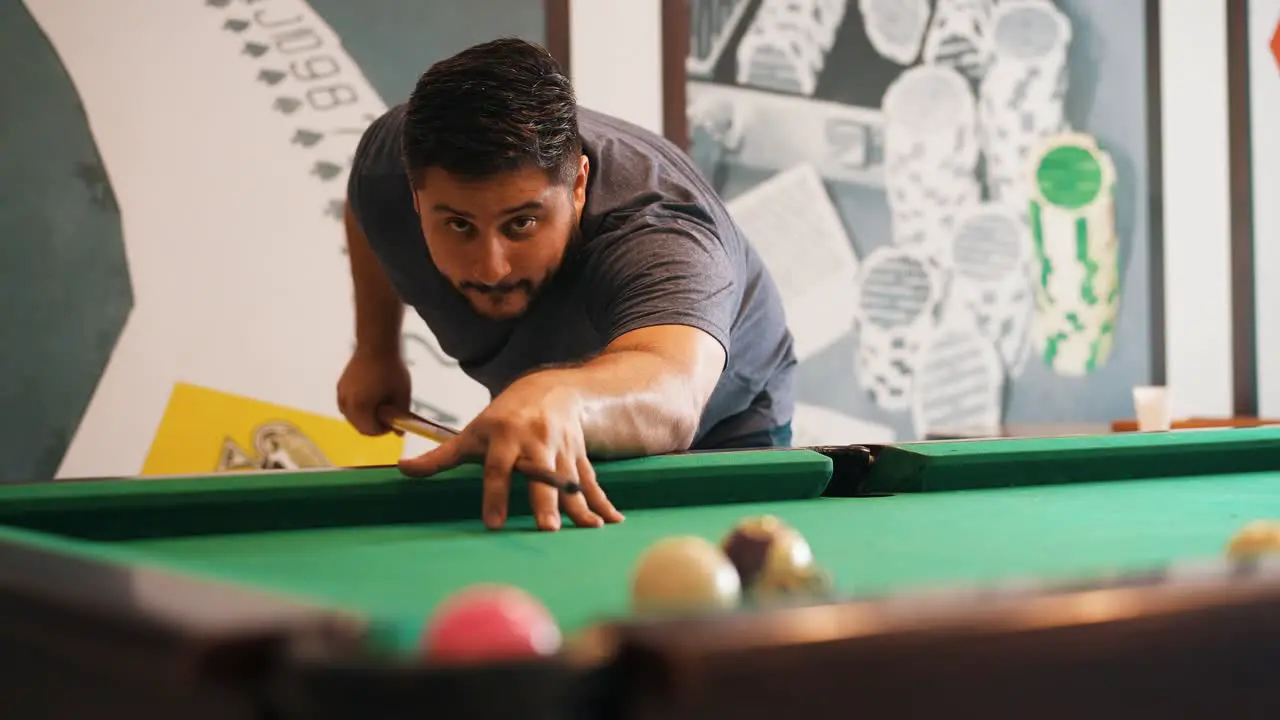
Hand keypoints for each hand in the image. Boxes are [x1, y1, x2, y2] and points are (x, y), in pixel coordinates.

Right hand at [337, 345, 411, 435]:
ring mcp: (341, 394)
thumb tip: (399, 434)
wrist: (376, 345)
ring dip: (365, 417)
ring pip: (351, 417)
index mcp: (360, 406)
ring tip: (381, 404)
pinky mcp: (340, 387)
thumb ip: (400, 416)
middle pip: (359, 426)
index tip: (394, 422)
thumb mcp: (402, 395)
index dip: (384, 430)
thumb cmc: (392, 369)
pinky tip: (370, 397)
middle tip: (388, 415)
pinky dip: (357, 408)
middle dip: (374, 425)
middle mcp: (346, 403)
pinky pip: (347, 406)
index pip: (370, 431)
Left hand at [398, 375, 623, 530]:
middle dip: (546, 500)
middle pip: (540, 475)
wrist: (549, 389)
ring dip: (581, 505)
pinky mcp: (579, 455)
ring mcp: (560, 449)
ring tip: (589, 530)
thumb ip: (441, 457)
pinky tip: (612, 520)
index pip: (497, 469)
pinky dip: (603, 501)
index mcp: (504, 439)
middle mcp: (534, 443)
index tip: (494, 523)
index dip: (495, 495)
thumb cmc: (503, 418)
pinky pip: (592, 480)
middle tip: (548, 528)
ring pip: (570, 480)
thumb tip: (402, 470)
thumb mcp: (472, 433)